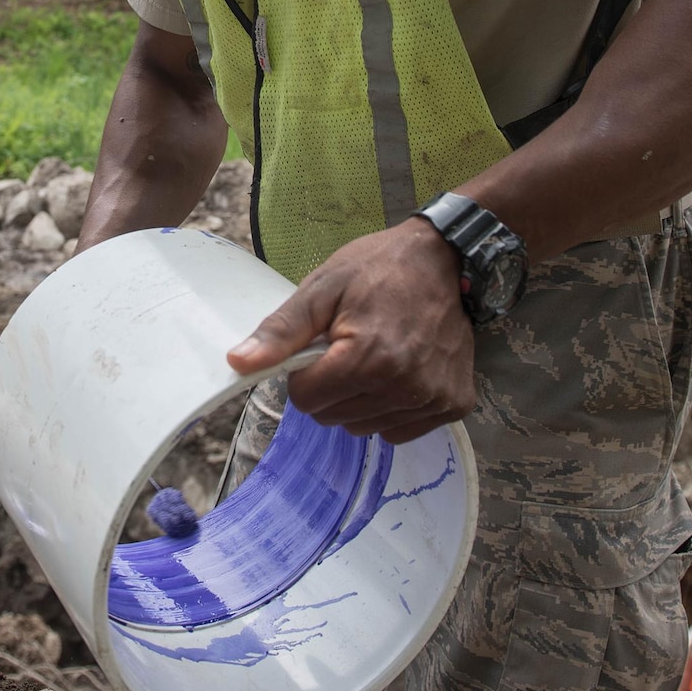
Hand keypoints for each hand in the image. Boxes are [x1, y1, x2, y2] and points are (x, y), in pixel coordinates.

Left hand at [227, 218, 475, 442]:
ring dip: (359, 401)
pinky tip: (400, 372)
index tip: (322, 345)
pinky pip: (399, 431)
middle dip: (330, 388)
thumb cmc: (378, 268)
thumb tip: (237, 364)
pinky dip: (390, 409)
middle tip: (350, 348)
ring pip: (364, 428)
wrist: (443, 258)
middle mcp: (403, 386)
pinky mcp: (454, 405)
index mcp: (367, 357)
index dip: (305, 373)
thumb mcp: (322, 288)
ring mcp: (432, 398)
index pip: (306, 400)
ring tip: (377, 357)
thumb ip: (280, 331)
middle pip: (332, 418)